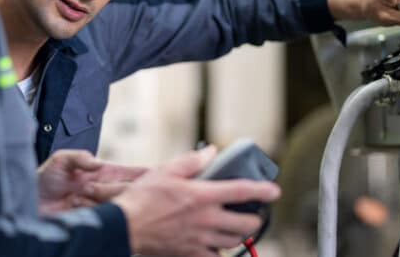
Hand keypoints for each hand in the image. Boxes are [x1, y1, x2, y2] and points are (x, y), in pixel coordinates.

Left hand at [37, 149, 146, 213]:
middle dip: (117, 189)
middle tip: (95, 188)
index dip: (147, 175)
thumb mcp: (60, 159)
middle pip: (128, 191)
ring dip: (102, 200)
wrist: (27, 203)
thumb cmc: (43, 180)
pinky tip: (78, 206)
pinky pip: (105, 216)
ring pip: (118, 204)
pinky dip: (93, 210)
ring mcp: (102, 207)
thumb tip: (97, 163)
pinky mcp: (96, 220)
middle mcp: (106, 191)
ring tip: (78, 196)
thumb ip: (78, 156)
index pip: (132, 174)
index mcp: (103, 174)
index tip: (159, 174)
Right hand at [113, 146, 280, 256]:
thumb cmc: (143, 198)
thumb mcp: (166, 170)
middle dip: (255, 218)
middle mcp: (206, 219)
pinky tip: (217, 246)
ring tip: (237, 227)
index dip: (262, 190)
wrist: (125, 227)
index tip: (274, 191)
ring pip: (232, 241)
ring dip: (239, 234)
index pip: (241, 192)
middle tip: (254, 213)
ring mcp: (199, 239)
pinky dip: (220, 253)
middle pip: (245, 223)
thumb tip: (211, 153)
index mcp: (202, 196)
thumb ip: (193, 161)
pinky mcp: (190, 254)